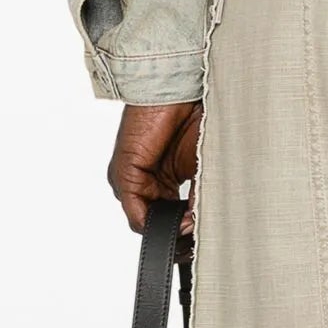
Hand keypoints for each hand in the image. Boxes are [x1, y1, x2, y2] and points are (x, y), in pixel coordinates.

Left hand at [107, 102, 202, 232]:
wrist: (180, 90)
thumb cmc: (194, 119)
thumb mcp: (202, 169)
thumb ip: (196, 200)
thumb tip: (194, 227)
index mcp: (162, 182)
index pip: (168, 220)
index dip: (185, 232)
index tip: (204, 236)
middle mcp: (144, 183)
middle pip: (157, 224)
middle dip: (178, 234)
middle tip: (200, 234)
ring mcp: (131, 181)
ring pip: (147, 223)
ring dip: (171, 227)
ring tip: (194, 220)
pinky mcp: (124, 176)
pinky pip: (137, 214)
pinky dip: (159, 223)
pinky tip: (180, 218)